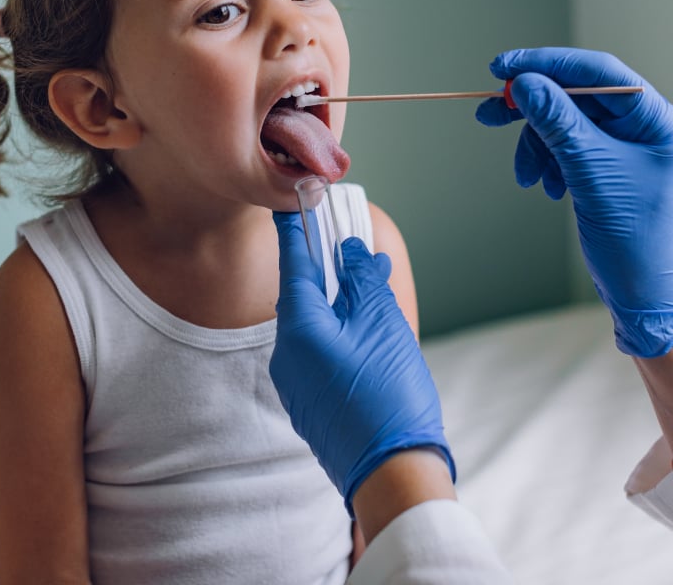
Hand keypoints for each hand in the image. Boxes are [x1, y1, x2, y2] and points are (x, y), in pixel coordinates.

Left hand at [270, 211, 453, 513]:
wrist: (393, 476)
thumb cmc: (389, 394)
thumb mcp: (382, 324)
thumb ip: (363, 280)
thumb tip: (351, 252)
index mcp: (299, 329)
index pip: (293, 266)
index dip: (296, 232)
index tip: (291, 206)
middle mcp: (287, 354)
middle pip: (303, 297)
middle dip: (328, 271)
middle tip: (349, 247)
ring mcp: (295, 382)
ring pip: (314, 326)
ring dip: (340, 303)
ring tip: (372, 286)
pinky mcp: (310, 402)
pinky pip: (319, 353)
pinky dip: (340, 333)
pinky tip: (366, 329)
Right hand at [476, 47, 672, 355]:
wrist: (644, 292)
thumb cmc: (639, 240)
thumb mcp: (593, 174)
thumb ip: (560, 124)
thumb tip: (527, 84)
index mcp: (655, 119)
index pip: (598, 72)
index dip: (548, 64)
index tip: (504, 67)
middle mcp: (640, 126)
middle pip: (574, 95)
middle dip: (531, 107)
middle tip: (491, 113)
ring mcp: (621, 147)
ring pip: (562, 123)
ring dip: (535, 146)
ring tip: (527, 177)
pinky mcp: (603, 165)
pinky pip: (562, 148)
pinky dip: (545, 163)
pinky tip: (546, 186)